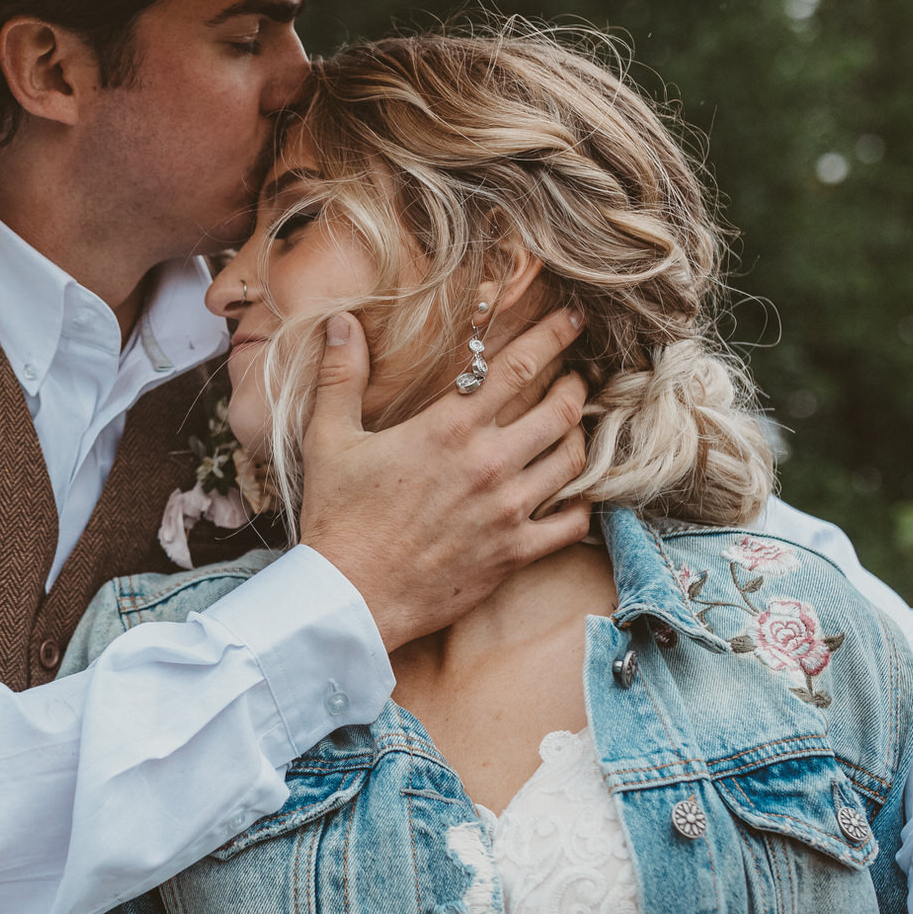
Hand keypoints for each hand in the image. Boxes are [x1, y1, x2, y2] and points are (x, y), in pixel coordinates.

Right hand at [297, 307, 593, 650]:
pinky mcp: (515, 553)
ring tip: (578, 423)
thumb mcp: (328, 439)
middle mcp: (489, 463)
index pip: (517, 366)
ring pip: (574, 459)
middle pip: (561, 408)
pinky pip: (573, 521)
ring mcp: (508, 510)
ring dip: (582, 434)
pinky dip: (584, 502)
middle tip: (580, 374)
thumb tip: (340, 322)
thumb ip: (340, 375)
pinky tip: (577, 491)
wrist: (352, 597)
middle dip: (578, 383)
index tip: (575, 317)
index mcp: (449, 428)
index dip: (553, 335)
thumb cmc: (338, 517)